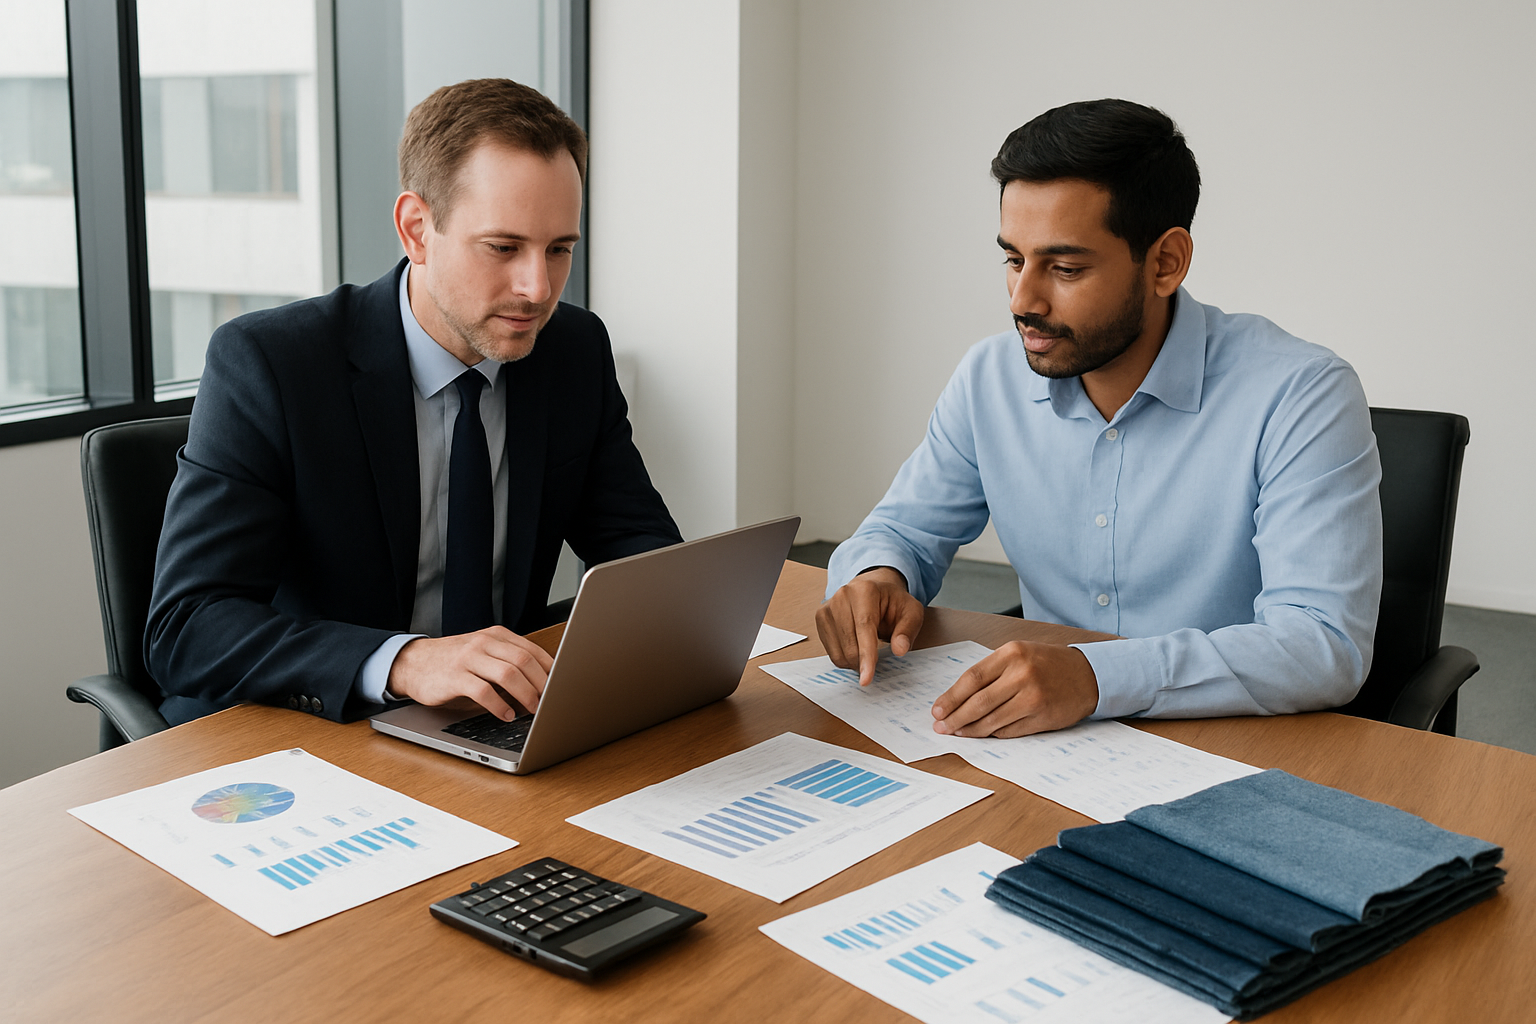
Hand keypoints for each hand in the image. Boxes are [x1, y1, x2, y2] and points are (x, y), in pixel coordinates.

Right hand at [386, 626, 553, 720]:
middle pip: (524, 661)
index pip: (532, 650)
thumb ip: (508, 661)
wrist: (414, 663)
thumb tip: (543, 683)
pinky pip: (484, 692)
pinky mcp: (455, 677)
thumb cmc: (455, 662)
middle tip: (551, 701)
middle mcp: (484, 643)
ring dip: (526, 695)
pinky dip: (500, 706)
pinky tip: (507, 715)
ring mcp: (469, 658)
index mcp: (496, 636)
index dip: (550, 670)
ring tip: (534, 710)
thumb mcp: (484, 653)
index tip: (561, 686)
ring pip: (508, 674)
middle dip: (542, 684)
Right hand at [815, 567, 925, 685]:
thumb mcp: (912, 612)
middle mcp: (842, 596)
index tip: (866, 679)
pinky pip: (831, 652)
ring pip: (838, 652)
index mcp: (865, 590)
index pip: (864, 628)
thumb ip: (908, 631)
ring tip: (868, 649)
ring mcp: (828, 607)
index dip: (866, 656)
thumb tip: (899, 649)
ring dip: (855, 661)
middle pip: (849, 645)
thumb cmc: (893, 602)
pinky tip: (856, 646)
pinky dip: (845, 658)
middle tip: (879, 659)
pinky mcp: (820, 619)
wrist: (875, 590)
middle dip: (864, 662)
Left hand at [931, 640, 1098, 737]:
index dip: (951, 697)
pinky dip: (992, 734)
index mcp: (1012, 654)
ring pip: (992, 720)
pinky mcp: (1042, 717)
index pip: (972, 678)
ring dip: (971, 729)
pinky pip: (1009, 730)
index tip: (937, 710)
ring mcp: (1033, 698)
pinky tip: (981, 734)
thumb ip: (992, 671)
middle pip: (978, 702)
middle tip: (941, 727)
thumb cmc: (1048, 663)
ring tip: (957, 732)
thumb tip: (958, 697)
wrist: (1088, 675)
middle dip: (955, 717)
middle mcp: (1022, 674)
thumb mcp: (1019, 654)